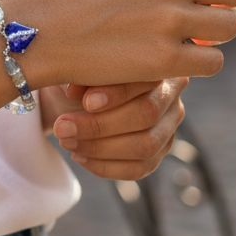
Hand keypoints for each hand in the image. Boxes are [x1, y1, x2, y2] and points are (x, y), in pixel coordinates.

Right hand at [0, 0, 235, 88]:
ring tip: (186, 38)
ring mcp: (170, 17)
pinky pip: (211, 61)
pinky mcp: (163, 58)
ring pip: (228, 28)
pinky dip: (200, 63)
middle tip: (206, 14)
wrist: (35, 27)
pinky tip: (177, 60)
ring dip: (213, 35)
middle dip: (227, 4)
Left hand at [49, 78, 187, 180]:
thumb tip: (74, 92)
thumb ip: (82, 75)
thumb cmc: (80, 75)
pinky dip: (105, 166)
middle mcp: (171, 95)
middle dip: (100, 125)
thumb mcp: (79, 68)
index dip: (116, 94)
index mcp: (157, 66)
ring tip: (67, 141)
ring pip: (145, 146)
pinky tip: (80, 155)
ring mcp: (168, 127)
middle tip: (63, 127)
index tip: (85, 103)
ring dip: (100, 148)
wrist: (74, 96)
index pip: (145, 81)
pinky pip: (138, 169)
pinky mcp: (157, 153)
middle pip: (147, 115)